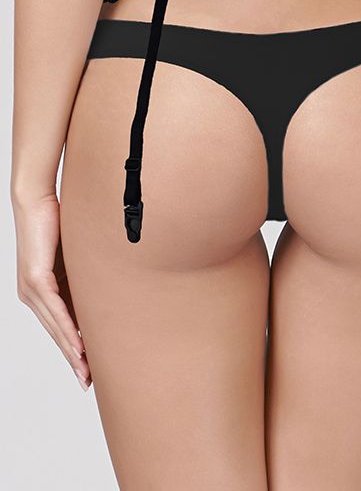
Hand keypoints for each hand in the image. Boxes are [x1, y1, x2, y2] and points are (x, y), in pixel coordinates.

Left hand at [12, 192, 91, 390]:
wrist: (37, 199)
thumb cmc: (57, 222)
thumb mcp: (76, 256)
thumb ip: (86, 275)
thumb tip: (107, 287)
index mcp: (41, 291)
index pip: (60, 326)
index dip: (73, 349)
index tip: (88, 369)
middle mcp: (32, 294)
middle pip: (56, 333)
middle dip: (73, 360)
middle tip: (88, 382)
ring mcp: (32, 289)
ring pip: (55, 327)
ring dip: (71, 351)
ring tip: (86, 372)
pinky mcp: (35, 279)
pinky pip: (55, 310)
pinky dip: (67, 330)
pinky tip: (77, 346)